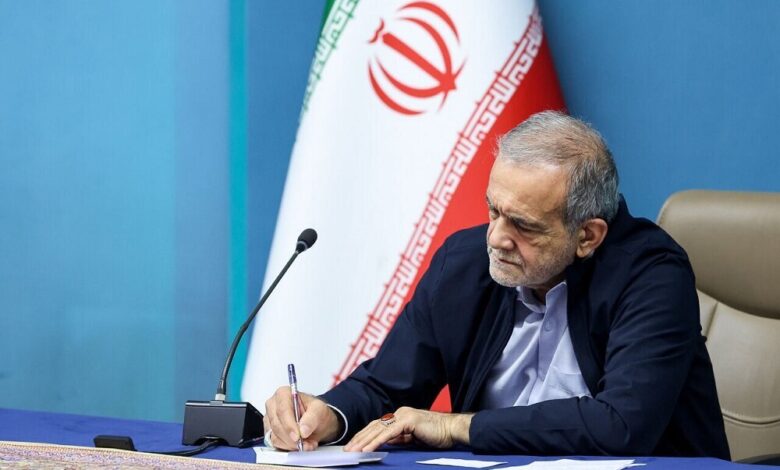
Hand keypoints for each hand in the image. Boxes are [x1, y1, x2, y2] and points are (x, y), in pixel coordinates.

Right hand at [264, 386, 340, 450]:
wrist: (316, 422)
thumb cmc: (316, 411)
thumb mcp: (320, 410)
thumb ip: (312, 418)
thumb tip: (303, 430)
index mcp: (283, 394)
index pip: (282, 410)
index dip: (289, 425)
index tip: (298, 436)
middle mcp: (273, 405)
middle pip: (277, 425)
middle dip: (292, 438)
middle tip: (306, 443)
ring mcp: (269, 419)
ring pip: (275, 436)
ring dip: (291, 444)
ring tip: (306, 443)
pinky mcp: (269, 432)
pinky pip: (275, 443)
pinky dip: (288, 447)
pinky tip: (298, 444)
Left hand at [343, 406, 472, 451]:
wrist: (451, 430)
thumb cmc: (437, 435)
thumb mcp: (413, 438)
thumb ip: (399, 438)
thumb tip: (386, 443)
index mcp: (400, 417)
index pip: (377, 426)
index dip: (364, 436)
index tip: (354, 445)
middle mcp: (399, 413)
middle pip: (374, 426)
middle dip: (359, 438)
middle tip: (347, 449)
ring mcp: (403, 415)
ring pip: (378, 429)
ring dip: (364, 441)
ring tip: (353, 451)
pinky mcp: (407, 421)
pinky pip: (388, 433)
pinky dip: (376, 441)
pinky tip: (367, 449)